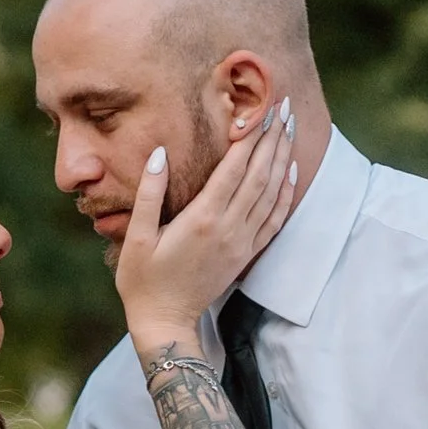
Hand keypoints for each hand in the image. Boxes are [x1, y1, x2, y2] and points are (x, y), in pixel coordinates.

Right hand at [114, 104, 299, 348]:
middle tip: (282, 106)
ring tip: (289, 128)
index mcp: (202, 219)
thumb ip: (149, 194)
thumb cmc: (143, 280)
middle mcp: (229, 228)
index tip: (259, 108)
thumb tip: (160, 154)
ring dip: (282, 158)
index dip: (249, 136)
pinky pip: (274, 220)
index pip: (233, 168)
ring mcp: (241, 242)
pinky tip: (290, 172)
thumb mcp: (137, 237)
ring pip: (271, 193)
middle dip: (272, 138)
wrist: (166, 322)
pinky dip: (285, 193)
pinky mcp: (246, 254)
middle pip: (259, 175)